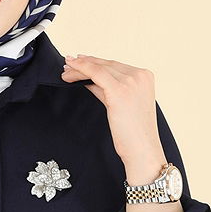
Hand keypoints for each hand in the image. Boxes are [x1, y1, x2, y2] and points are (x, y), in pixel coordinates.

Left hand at [60, 54, 165, 177]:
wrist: (142, 149)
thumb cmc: (134, 133)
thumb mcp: (121, 104)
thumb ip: (108, 89)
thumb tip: (89, 80)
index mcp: (145, 76)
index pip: (114, 65)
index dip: (95, 62)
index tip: (80, 62)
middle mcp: (139, 75)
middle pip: (106, 64)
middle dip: (85, 63)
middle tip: (68, 64)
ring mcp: (131, 81)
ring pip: (99, 68)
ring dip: (79, 68)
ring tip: (65, 72)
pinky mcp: (119, 90)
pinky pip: (95, 74)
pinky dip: (80, 70)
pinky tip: (69, 74)